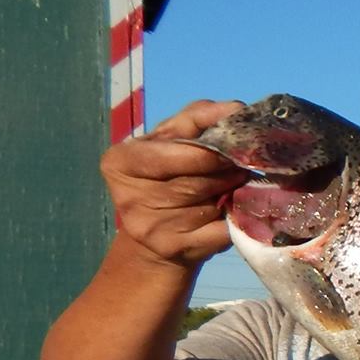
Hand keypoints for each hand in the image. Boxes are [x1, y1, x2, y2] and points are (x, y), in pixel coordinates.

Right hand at [102, 99, 248, 269]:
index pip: (181, 153)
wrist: (158, 233)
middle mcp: (128, 197)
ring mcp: (149, 228)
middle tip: (239, 169)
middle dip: (226, 173)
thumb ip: (200, 117)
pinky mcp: (173, 250)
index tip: (233, 150)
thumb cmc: (168, 174)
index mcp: (120, 161)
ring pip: (212, 205)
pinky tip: (230, 213)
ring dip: (232, 195)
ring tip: (232, 188)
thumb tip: (235, 109)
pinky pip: (221, 231)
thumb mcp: (173, 138)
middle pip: (198, 180)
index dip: (213, 153)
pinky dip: (234, 221)